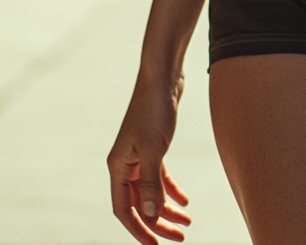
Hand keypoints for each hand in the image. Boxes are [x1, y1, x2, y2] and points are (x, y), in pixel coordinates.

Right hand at [107, 71, 191, 243]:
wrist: (163, 76)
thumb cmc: (154, 109)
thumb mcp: (154, 148)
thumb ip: (151, 182)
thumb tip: (150, 214)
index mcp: (118, 167)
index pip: (123, 209)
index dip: (138, 230)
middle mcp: (125, 164)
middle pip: (139, 204)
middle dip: (158, 224)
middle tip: (179, 238)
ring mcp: (139, 155)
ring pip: (150, 192)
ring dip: (166, 210)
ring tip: (187, 225)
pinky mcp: (154, 146)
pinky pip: (159, 177)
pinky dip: (171, 190)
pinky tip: (185, 202)